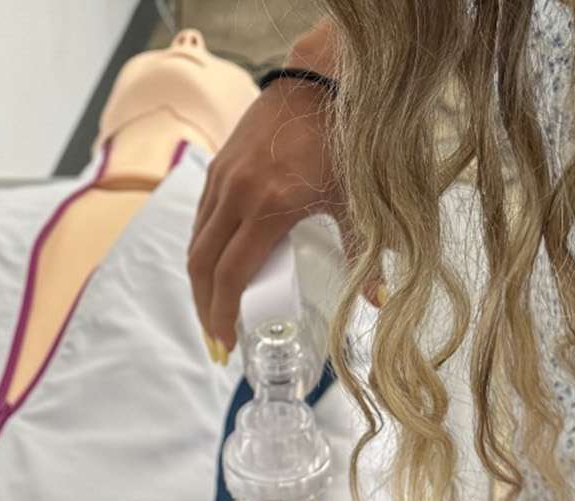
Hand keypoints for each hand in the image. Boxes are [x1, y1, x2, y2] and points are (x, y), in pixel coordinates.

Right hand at [189, 79, 340, 355]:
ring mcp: (223, 178)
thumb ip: (364, 254)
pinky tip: (215, 267)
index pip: (230, 274)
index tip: (226, 343)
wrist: (321, 82)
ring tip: (212, 310)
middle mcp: (237, 194)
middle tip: (216, 339)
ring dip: (199, 281)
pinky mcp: (218, 166)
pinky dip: (203, 250)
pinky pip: (201, 219)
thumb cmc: (343, 142)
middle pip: (202, 265)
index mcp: (270, 208)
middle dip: (204, 307)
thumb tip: (379, 300)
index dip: (222, 314)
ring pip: (195, 242)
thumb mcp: (355, 203)